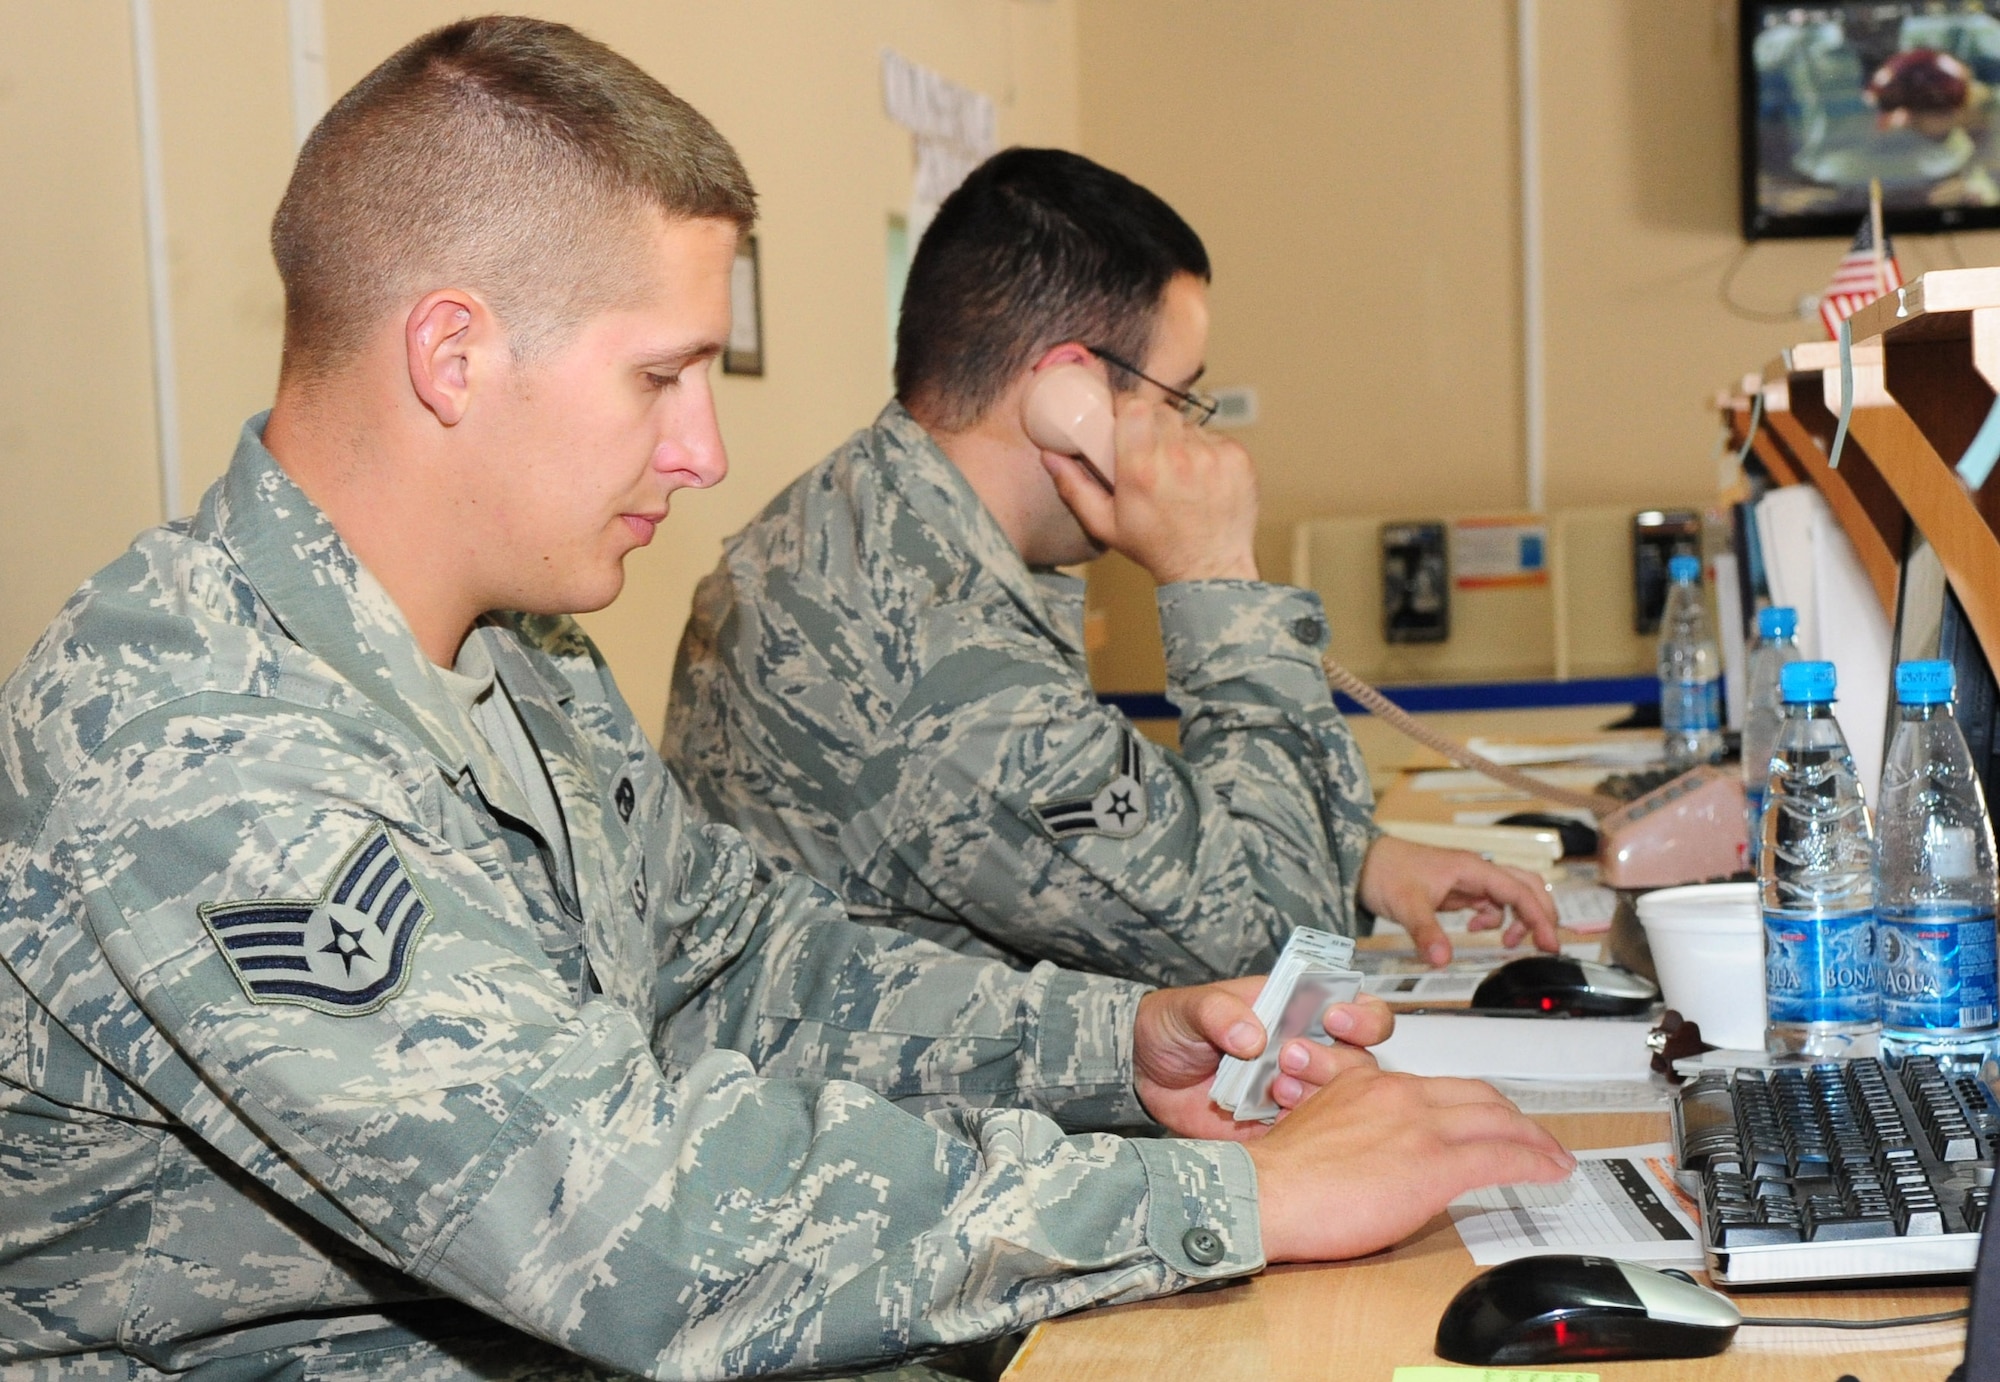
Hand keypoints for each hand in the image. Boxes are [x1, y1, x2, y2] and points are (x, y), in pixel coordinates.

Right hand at [1042, 395, 1259, 583]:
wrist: (1208, 568)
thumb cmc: (1154, 547)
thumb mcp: (1105, 524)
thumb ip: (1074, 487)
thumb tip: (1049, 455)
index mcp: (1141, 472)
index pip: (1134, 407)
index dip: (1127, 406)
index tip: (1125, 417)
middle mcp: (1178, 460)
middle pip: (1161, 411)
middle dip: (1152, 423)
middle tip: (1149, 446)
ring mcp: (1212, 458)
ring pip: (1188, 424)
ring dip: (1180, 438)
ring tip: (1177, 469)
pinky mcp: (1237, 459)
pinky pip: (1215, 436)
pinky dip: (1206, 450)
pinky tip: (1201, 476)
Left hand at [1132, 977, 1392, 1141]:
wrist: (1144, 1073)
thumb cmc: (1174, 1025)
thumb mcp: (1190, 1007)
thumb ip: (1218, 1012)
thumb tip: (1251, 1037)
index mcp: (1296, 1010)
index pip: (1354, 1007)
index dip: (1361, 1014)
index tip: (1335, 1019)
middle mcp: (1308, 1051)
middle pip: (1361, 1059)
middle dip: (1342, 1062)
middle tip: (1290, 1058)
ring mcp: (1297, 1092)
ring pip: (1342, 1103)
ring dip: (1319, 1098)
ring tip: (1274, 1092)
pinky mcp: (1278, 1128)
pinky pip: (1306, 1138)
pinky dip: (1299, 1135)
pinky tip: (1269, 1124)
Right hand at [1246, 1066, 1575, 1260]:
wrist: (1263, 1193)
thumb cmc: (1278, 1175)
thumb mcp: (1312, 1123)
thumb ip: (1350, 1119)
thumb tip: (1371, 1144)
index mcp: (1370, 1083)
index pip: (1438, 1086)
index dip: (1472, 1103)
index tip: (1486, 1118)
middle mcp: (1401, 1094)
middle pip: (1477, 1096)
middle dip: (1512, 1116)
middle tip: (1531, 1136)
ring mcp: (1421, 1126)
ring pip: (1498, 1120)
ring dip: (1533, 1138)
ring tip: (1552, 1155)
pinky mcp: (1436, 1164)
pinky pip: (1502, 1156)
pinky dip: (1534, 1162)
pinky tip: (1550, 1172)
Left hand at [1358, 834, 1559, 965]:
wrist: (1360, 862)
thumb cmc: (1385, 871)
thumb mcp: (1407, 904)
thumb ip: (1427, 932)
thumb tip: (1443, 960)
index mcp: (1472, 868)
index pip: (1519, 891)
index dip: (1539, 917)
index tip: (1550, 943)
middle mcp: (1475, 871)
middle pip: (1525, 886)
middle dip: (1540, 914)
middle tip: (1545, 944)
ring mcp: (1466, 879)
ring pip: (1509, 894)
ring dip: (1518, 917)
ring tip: (1508, 943)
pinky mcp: (1456, 889)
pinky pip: (1488, 902)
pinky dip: (1493, 917)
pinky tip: (1476, 930)